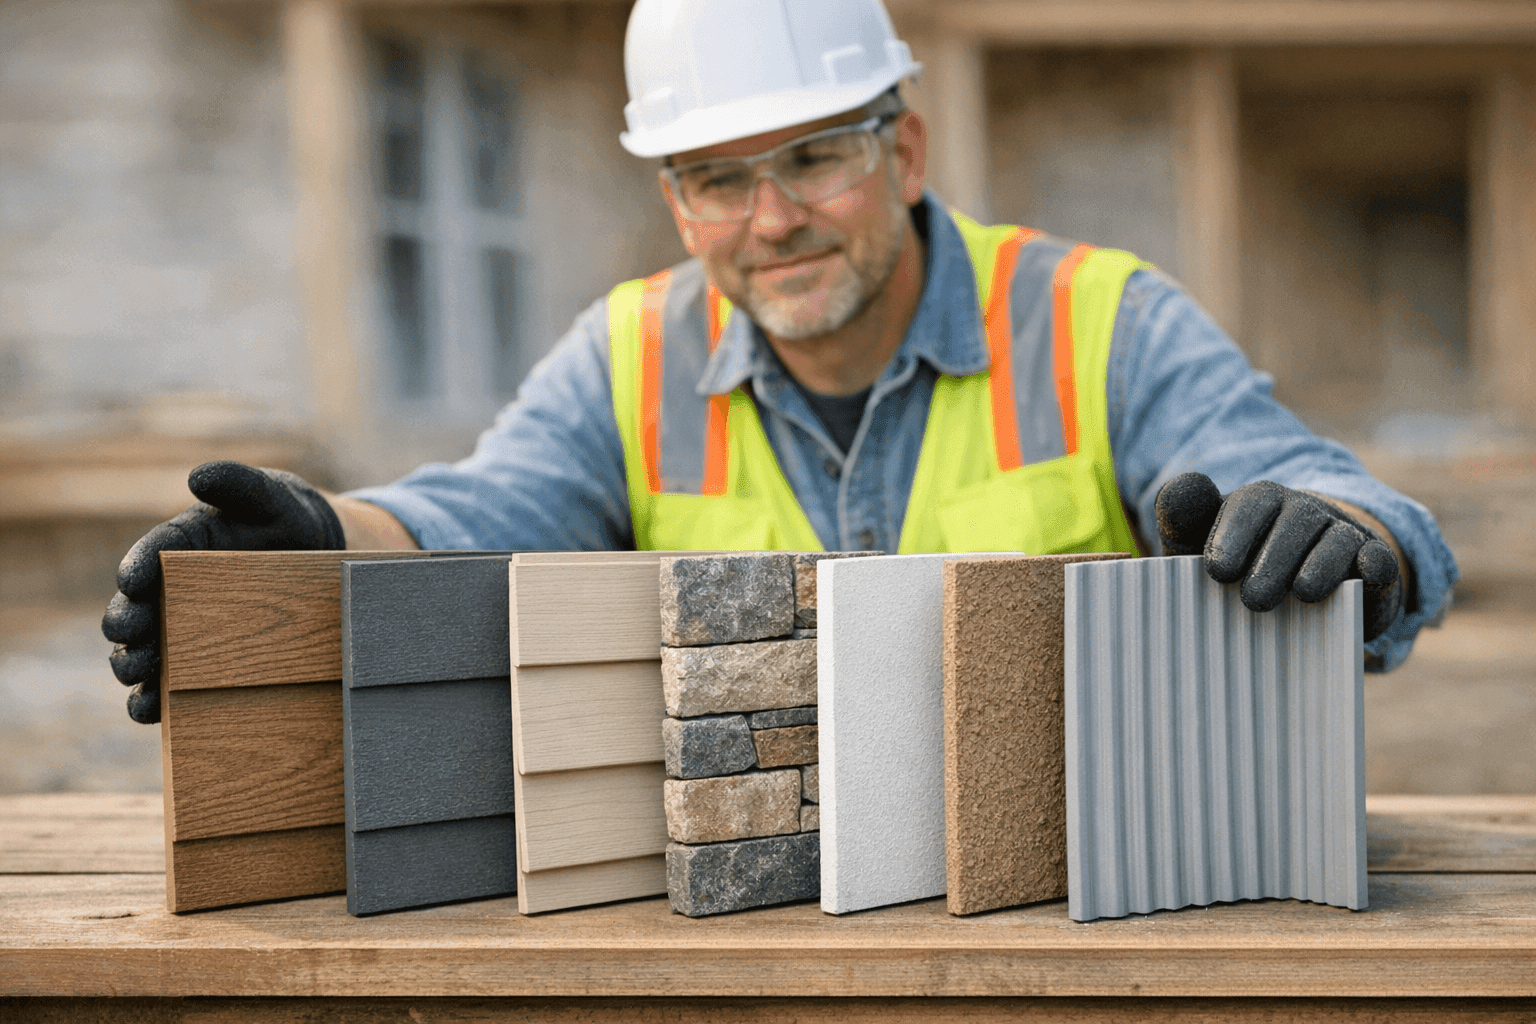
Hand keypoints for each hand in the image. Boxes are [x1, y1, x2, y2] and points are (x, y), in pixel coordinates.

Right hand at [100, 462, 344, 722]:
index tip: (133, 580)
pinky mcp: (195, 663)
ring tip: (139, 673)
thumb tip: (201, 476)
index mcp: (178, 545)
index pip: (149, 554)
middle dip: (127, 622)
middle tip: (133, 633)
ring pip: (140, 651)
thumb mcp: (271, 498)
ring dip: (133, 664)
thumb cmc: (285, 521)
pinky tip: (151, 711)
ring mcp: (180, 629)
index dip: (137, 567)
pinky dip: (152, 700)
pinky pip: (165, 686)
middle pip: (134, 609)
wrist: (318, 558)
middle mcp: (169, 590)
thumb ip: (239, 484)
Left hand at [1154, 472, 1402, 641]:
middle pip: (1293, 524)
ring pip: (1336, 541)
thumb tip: (1176, 488)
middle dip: (1273, 560)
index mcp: (1259, 502)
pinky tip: (1368, 574)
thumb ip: (1183, 519)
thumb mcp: (1204, 545)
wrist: (1297, 588)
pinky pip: (1379, 558)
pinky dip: (1377, 565)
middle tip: (1253, 599)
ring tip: (1302, 593)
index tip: (1217, 571)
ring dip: (1321, 566)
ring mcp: (1341, 534)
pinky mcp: (1373, 563)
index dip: (1234, 534)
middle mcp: (1302, 512)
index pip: (1250, 504)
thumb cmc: (1239, 565)